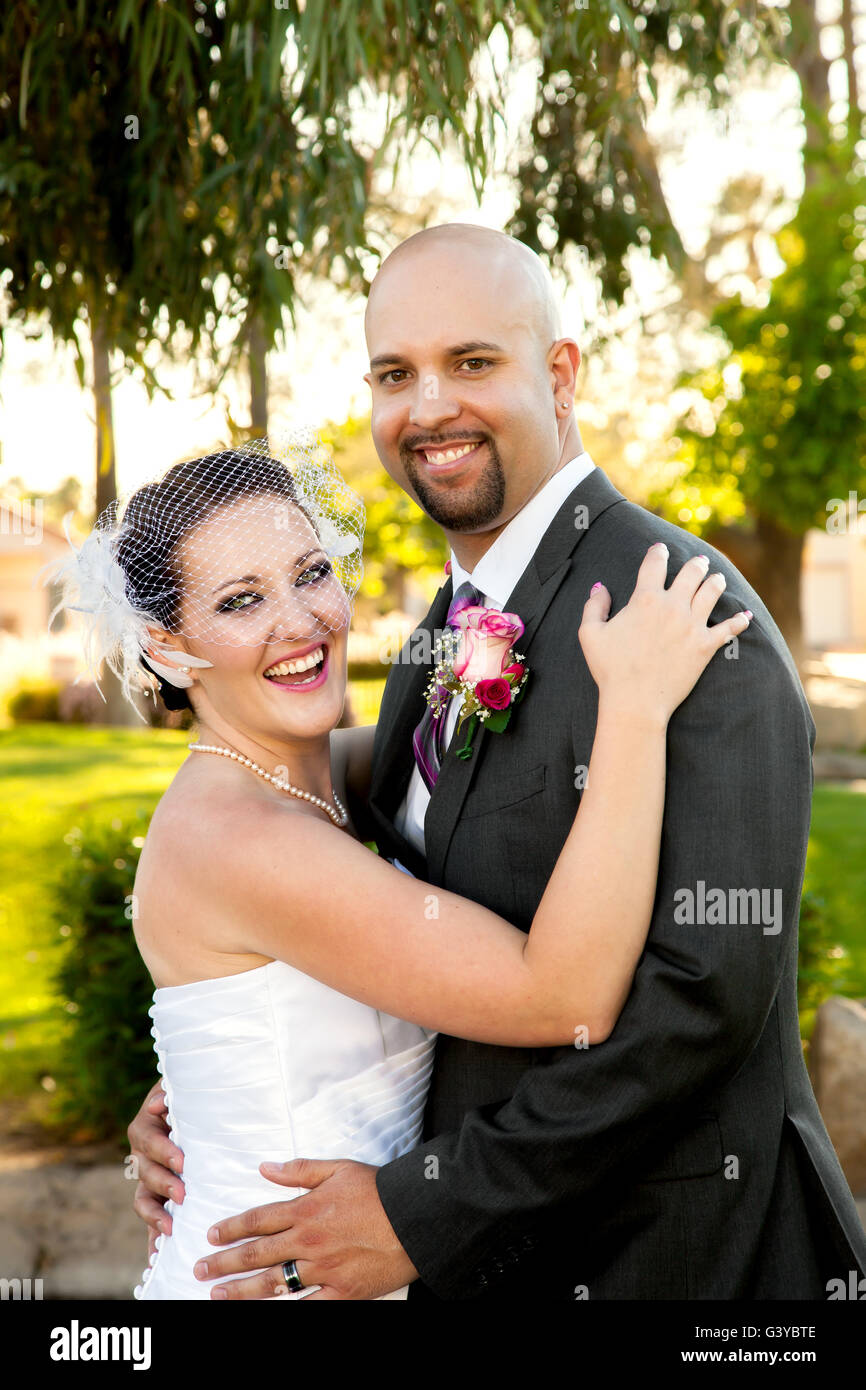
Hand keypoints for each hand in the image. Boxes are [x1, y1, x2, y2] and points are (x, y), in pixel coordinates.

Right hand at [128, 1081, 185, 1246]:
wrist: (189, 1108)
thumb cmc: (187, 1097)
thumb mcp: (178, 1090)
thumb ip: (168, 1095)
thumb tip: (159, 1103)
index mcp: (145, 1127)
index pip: (149, 1141)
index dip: (164, 1152)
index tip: (182, 1161)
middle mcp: (142, 1155)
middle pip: (145, 1173)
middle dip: (164, 1184)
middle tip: (183, 1194)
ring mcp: (148, 1178)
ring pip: (143, 1200)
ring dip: (155, 1215)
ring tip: (170, 1229)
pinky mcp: (157, 1196)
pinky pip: (150, 1219)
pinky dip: (152, 1238)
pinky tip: (156, 1258)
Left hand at [195, 1158, 418, 1299]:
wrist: (416, 1217)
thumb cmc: (379, 1190)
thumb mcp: (339, 1168)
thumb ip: (300, 1169)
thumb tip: (266, 1167)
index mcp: (306, 1209)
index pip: (259, 1219)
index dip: (232, 1227)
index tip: (212, 1234)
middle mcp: (308, 1241)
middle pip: (257, 1253)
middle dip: (225, 1262)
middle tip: (200, 1269)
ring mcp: (323, 1269)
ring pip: (273, 1282)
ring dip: (242, 1289)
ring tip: (218, 1294)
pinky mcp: (341, 1292)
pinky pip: (307, 1305)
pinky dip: (286, 1309)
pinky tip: (265, 1312)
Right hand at [579, 543, 751, 724]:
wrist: (635, 701)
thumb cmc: (610, 669)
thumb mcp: (589, 634)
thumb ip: (594, 606)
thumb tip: (600, 587)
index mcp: (645, 599)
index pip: (655, 565)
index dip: (658, 553)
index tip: (661, 549)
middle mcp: (672, 606)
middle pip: (691, 573)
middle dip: (696, 563)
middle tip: (699, 561)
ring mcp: (692, 625)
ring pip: (712, 591)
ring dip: (716, 581)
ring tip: (717, 578)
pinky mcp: (706, 646)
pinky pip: (729, 628)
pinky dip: (739, 620)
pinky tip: (746, 616)